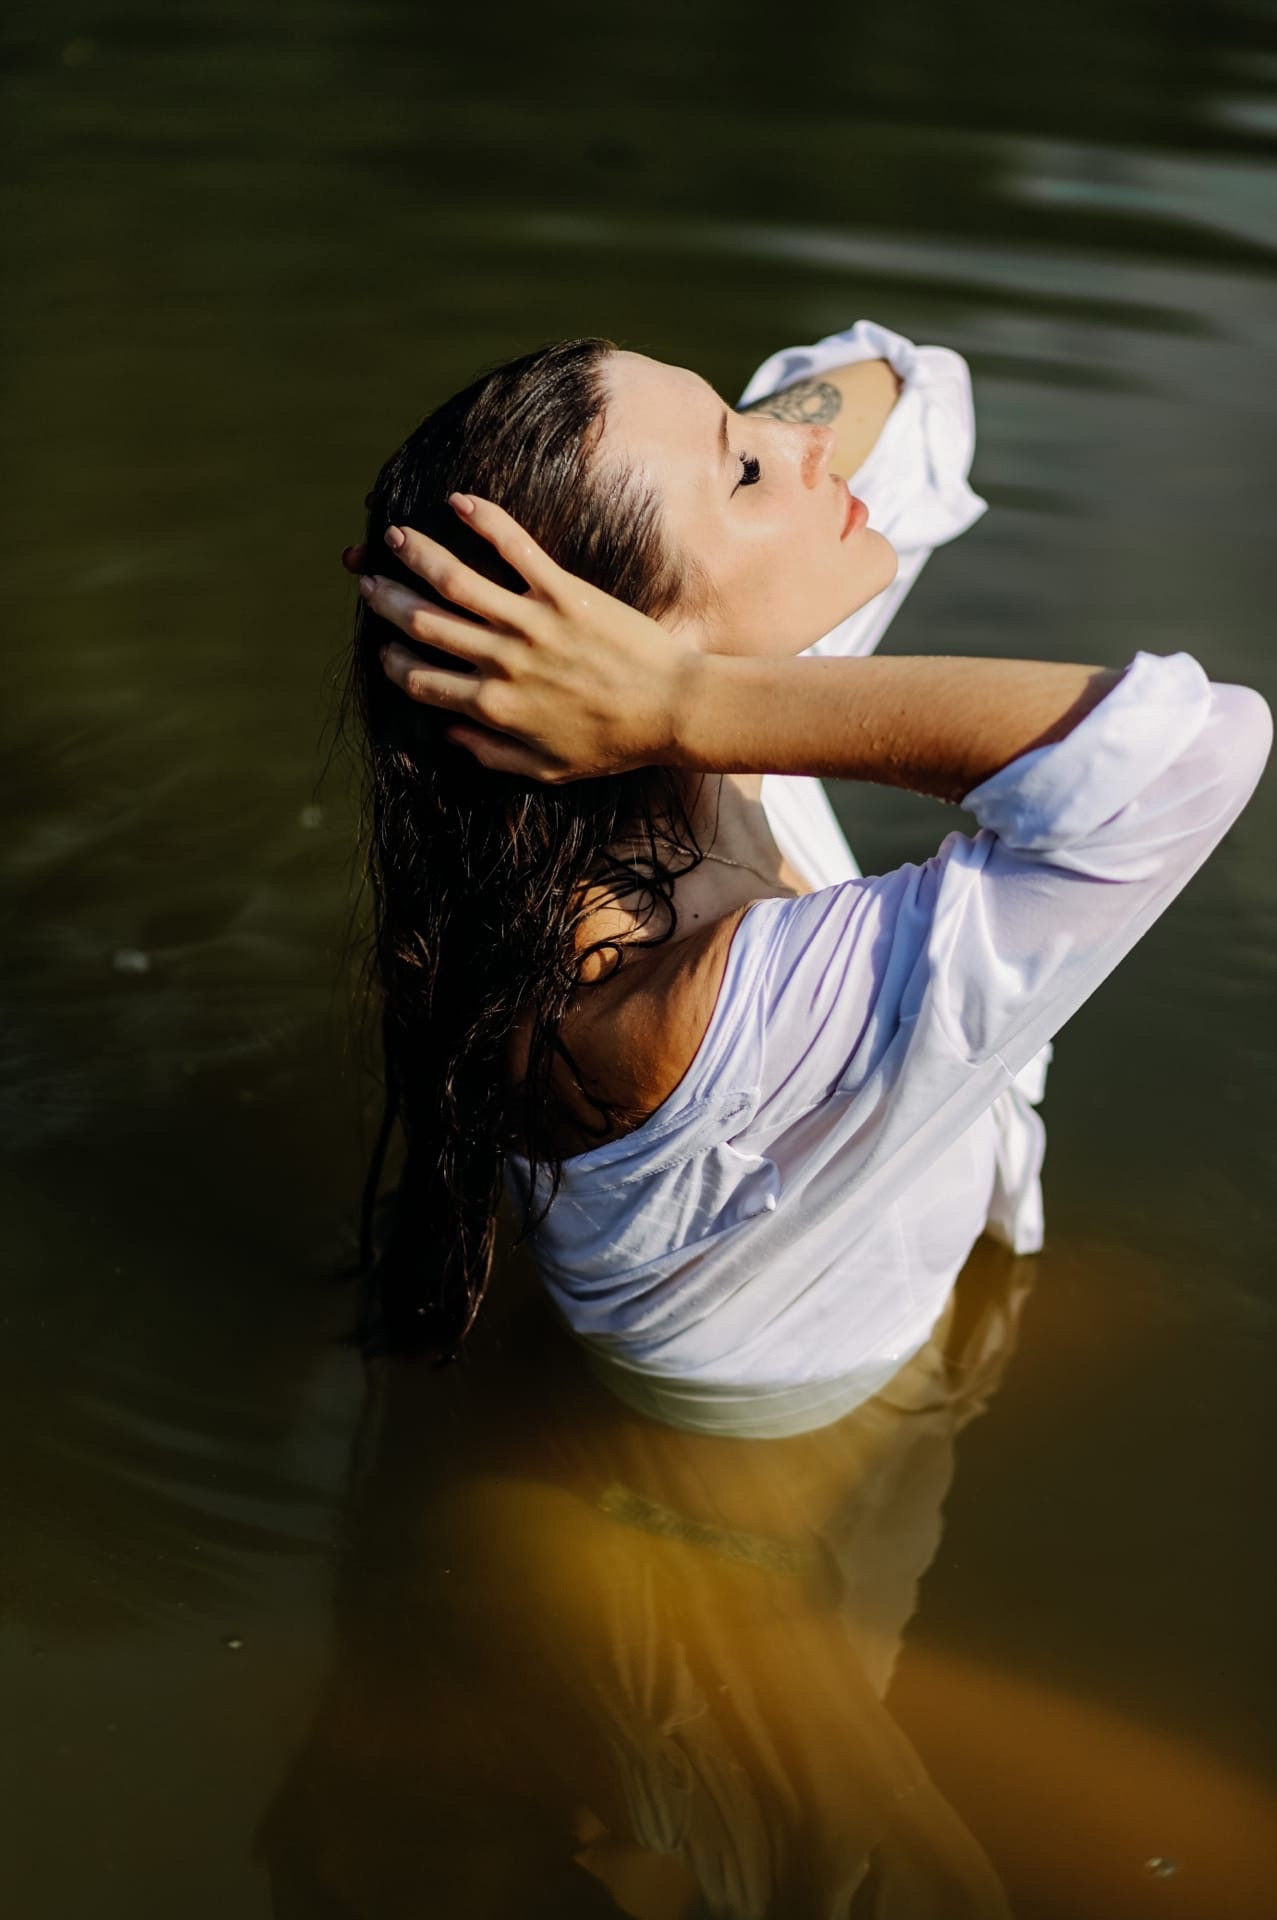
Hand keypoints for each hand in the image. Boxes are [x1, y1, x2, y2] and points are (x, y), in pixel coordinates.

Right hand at [349, 496, 701, 782]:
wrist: (672, 711)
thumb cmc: (613, 745)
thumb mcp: (547, 769)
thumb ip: (491, 754)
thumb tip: (448, 733)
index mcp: (494, 707)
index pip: (420, 680)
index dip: (392, 661)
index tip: (384, 647)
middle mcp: (502, 662)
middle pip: (424, 624)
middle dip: (388, 601)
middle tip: (368, 582)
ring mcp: (531, 623)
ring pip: (455, 580)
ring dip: (417, 554)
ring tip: (394, 535)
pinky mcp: (563, 592)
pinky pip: (515, 547)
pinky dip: (484, 519)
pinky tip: (459, 502)